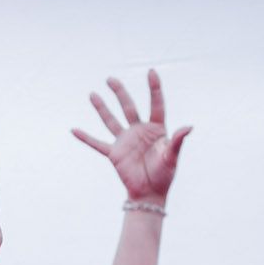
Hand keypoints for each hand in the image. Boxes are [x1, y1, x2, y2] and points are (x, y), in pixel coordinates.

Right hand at [73, 71, 189, 203]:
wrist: (150, 192)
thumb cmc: (164, 174)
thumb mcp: (172, 156)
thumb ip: (178, 140)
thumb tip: (188, 127)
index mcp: (156, 129)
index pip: (156, 104)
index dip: (154, 88)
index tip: (151, 72)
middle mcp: (139, 131)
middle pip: (128, 107)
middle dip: (119, 92)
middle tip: (110, 79)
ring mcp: (125, 141)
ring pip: (111, 120)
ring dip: (102, 108)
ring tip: (92, 94)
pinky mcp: (114, 153)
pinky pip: (97, 144)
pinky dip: (85, 138)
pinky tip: (74, 130)